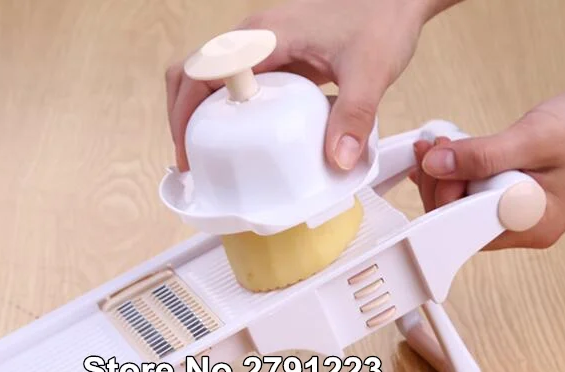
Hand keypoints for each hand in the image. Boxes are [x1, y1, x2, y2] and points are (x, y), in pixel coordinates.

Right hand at [166, 0, 459, 171]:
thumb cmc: (382, 17)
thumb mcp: (370, 70)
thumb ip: (353, 115)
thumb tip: (337, 160)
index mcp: (265, 36)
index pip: (202, 72)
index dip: (184, 114)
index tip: (189, 153)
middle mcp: (254, 38)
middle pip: (192, 73)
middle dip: (182, 118)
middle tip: (192, 161)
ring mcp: (262, 47)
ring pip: (208, 77)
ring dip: (198, 115)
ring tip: (207, 157)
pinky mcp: (274, 58)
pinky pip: (233, 83)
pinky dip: (223, 111)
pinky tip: (239, 140)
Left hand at [410, 86, 564, 249]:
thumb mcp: (534, 137)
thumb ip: (482, 154)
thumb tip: (437, 164)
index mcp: (531, 225)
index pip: (467, 225)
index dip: (444, 193)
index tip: (436, 160)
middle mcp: (522, 227)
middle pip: (460, 218)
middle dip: (441, 182)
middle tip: (434, 146)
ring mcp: (517, 214)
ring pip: (464, 205)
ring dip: (446, 175)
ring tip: (440, 144)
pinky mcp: (512, 198)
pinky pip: (474, 193)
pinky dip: (459, 173)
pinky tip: (448, 154)